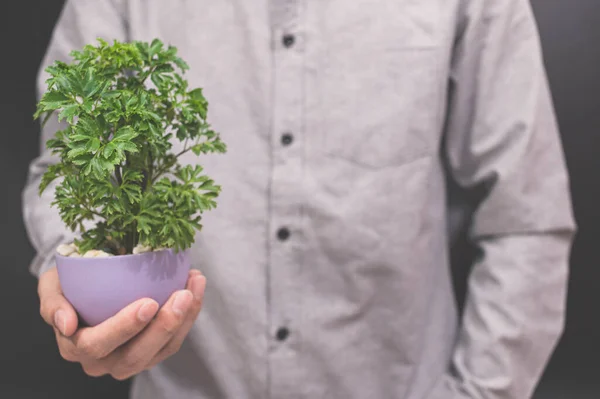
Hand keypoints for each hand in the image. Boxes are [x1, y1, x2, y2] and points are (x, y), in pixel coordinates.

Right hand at [38, 266, 205, 379]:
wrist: (90, 285)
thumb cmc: (69, 284)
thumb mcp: (51, 286)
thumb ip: (52, 303)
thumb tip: (65, 325)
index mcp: (76, 347)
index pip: (98, 344)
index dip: (124, 327)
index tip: (148, 302)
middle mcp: (104, 361)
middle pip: (135, 355)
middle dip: (163, 326)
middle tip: (181, 296)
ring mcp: (131, 359)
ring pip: (162, 349)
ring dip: (183, 319)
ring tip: (193, 286)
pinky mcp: (154, 351)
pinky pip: (175, 338)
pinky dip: (190, 312)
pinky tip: (195, 284)